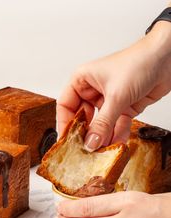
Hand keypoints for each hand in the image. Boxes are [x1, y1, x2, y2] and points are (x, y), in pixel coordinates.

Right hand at [57, 21, 170, 150]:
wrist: (167, 59)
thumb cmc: (139, 62)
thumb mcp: (116, 96)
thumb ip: (103, 123)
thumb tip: (90, 143)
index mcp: (83, 81)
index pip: (66, 106)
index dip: (65, 124)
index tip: (66, 141)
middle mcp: (93, 91)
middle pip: (83, 118)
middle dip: (86, 134)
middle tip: (85, 150)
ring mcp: (108, 101)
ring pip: (100, 125)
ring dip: (103, 138)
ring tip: (102, 151)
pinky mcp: (123, 108)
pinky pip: (116, 126)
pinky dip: (117, 135)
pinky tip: (117, 144)